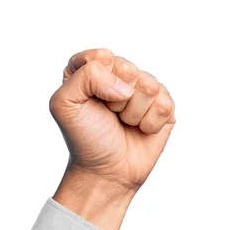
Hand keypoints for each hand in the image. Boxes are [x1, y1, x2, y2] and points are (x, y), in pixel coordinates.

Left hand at [49, 49, 175, 229]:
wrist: (106, 172)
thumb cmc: (85, 138)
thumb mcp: (64, 104)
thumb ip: (85, 76)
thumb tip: (126, 87)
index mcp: (92, 68)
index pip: (102, 56)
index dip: (98, 82)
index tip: (90, 102)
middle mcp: (118, 75)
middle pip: (128, 69)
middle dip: (116, 99)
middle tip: (109, 115)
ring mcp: (143, 90)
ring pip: (150, 86)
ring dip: (133, 113)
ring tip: (124, 123)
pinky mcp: (163, 107)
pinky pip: (165, 103)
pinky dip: (150, 123)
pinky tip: (140, 130)